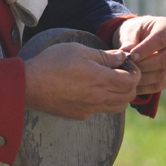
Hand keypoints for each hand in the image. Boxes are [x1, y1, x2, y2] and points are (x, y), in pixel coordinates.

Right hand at [24, 43, 140, 119]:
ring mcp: (90, 109)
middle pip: (128, 96)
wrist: (30, 85)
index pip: (131, 81)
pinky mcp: (80, 115)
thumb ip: (103, 56)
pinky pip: (100, 110)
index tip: (127, 63)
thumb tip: (121, 58)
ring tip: (110, 81)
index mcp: (101, 80)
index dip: (135, 71)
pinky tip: (91, 90)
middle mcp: (99, 98)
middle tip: (122, 72)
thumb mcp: (79, 51)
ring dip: (120, 95)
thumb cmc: (52, 63)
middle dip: (131, 83)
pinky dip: (104, 101)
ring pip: (117, 107)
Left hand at [113, 15, 165, 94]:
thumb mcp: (130, 31)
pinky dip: (148, 87)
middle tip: (130, 68)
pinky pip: (164, 84)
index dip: (146, 49)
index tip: (132, 56)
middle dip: (146, 65)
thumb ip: (129, 40)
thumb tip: (125, 52)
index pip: (161, 39)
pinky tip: (135, 86)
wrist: (139, 39)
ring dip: (146, 78)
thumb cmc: (135, 31)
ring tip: (130, 78)